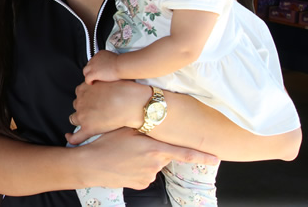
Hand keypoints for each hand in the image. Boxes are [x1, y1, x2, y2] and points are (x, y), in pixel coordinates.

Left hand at [67, 80, 146, 144]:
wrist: (129, 102)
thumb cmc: (124, 90)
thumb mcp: (108, 79)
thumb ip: (100, 82)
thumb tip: (103, 85)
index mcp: (84, 88)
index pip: (80, 93)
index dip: (87, 98)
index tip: (95, 100)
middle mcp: (80, 101)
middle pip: (77, 105)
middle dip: (84, 108)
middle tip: (97, 111)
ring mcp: (82, 115)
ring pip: (74, 119)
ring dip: (80, 120)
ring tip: (91, 122)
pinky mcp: (88, 128)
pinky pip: (76, 137)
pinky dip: (72, 138)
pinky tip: (71, 139)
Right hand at [71, 127, 218, 189]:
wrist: (91, 164)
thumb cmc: (106, 143)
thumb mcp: (127, 128)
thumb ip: (146, 127)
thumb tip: (155, 122)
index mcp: (155, 149)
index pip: (185, 154)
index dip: (202, 156)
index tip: (216, 158)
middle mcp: (155, 164)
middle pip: (163, 155)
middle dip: (154, 149)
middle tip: (135, 145)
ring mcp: (148, 176)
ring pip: (153, 165)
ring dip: (144, 159)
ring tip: (125, 153)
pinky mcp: (140, 184)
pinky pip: (144, 174)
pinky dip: (137, 168)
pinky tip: (124, 163)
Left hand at [83, 50, 119, 82]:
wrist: (121, 65)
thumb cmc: (121, 63)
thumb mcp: (114, 58)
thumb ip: (109, 60)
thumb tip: (111, 64)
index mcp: (100, 54)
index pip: (93, 60)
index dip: (95, 66)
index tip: (97, 70)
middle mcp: (95, 59)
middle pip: (88, 65)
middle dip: (90, 70)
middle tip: (94, 76)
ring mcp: (93, 66)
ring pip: (85, 71)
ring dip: (88, 75)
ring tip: (92, 80)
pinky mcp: (93, 73)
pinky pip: (87, 78)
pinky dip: (88, 81)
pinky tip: (92, 83)